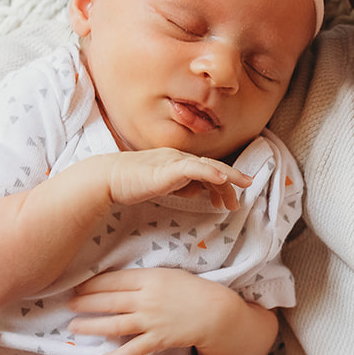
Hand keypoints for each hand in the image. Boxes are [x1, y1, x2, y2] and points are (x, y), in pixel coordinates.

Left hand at [69, 268, 276, 354]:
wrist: (217, 313)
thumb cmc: (193, 290)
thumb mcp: (168, 274)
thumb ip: (143, 279)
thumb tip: (116, 283)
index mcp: (150, 278)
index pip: (113, 280)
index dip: (92, 284)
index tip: (77, 286)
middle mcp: (147, 299)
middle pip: (109, 301)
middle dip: (85, 303)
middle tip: (68, 304)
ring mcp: (152, 321)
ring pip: (114, 325)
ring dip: (91, 326)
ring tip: (73, 327)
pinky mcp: (158, 340)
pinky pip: (130, 351)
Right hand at [105, 148, 249, 209]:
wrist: (107, 178)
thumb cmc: (130, 183)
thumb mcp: (162, 186)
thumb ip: (180, 187)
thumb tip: (197, 191)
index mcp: (178, 162)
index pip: (206, 170)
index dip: (222, 182)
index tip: (232, 196)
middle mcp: (179, 158)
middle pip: (212, 167)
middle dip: (232, 179)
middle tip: (246, 190)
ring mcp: (174, 161)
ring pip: (208, 166)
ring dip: (227, 178)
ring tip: (241, 187)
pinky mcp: (168, 167)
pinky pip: (194, 168)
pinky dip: (210, 172)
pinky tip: (221, 179)